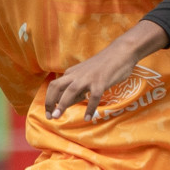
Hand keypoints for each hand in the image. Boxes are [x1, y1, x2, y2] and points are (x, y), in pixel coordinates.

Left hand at [44, 19, 167, 122]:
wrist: (121, 51)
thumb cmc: (104, 65)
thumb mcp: (85, 75)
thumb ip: (77, 88)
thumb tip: (66, 104)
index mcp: (72, 73)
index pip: (54, 86)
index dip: (49, 100)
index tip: (48, 113)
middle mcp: (77, 75)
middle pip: (57, 87)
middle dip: (50, 102)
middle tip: (49, 117)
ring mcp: (88, 78)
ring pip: (71, 91)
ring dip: (62, 104)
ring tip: (57, 117)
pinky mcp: (101, 82)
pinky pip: (93, 97)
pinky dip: (89, 108)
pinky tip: (88, 118)